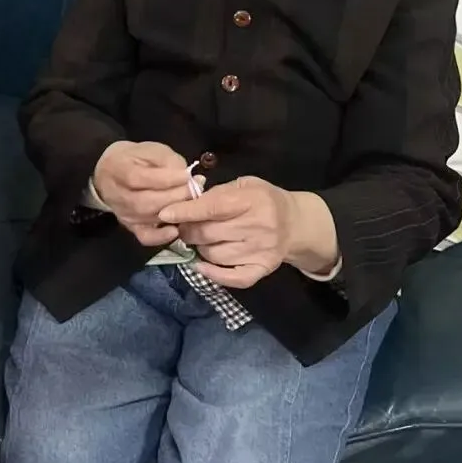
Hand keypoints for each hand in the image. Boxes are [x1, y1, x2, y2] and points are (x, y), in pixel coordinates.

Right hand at [92, 141, 199, 249]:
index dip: (168, 179)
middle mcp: (119, 195)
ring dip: (175, 212)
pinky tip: (175, 229)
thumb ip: (167, 160)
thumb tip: (185, 177)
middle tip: (196, 189)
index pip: (144, 178)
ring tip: (193, 203)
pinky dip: (161, 236)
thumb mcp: (151, 150)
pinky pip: (146, 237)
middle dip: (176, 196)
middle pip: (148, 201)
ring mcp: (124, 213)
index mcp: (120, 170)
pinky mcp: (131, 226)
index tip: (188, 175)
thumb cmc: (135, 158)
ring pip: (150, 217)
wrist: (110, 172)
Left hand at [158, 177, 339, 289]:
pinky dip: (213, 274)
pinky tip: (202, 266)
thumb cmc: (263, 200)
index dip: (186, 211)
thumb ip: (217, 192)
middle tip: (183, 227)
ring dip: (199, 249)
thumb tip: (186, 202)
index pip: (212, 207)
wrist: (295, 223)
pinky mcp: (262, 269)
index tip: (165, 214)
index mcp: (251, 200)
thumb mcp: (245, 185)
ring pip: (213, 255)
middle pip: (208, 233)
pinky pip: (231, 278)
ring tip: (201, 240)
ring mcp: (261, 251)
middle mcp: (258, 227)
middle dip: (188, 230)